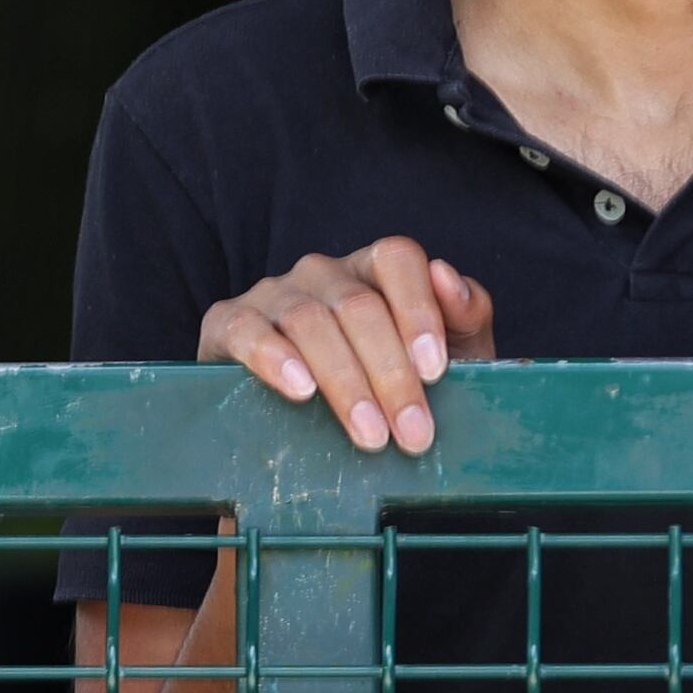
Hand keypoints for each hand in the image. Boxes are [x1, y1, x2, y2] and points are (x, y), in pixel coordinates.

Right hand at [198, 237, 497, 454]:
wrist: (312, 435)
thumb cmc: (383, 390)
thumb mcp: (445, 358)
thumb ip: (465, 317)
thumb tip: (449, 277)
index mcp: (372, 271)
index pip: (397, 258)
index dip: (418, 309)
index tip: (435, 371)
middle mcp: (322, 273)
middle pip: (357, 304)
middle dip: (390, 374)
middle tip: (411, 433)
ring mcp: (272, 294)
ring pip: (309, 320)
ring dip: (344, 382)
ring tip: (367, 434)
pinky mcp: (227, 323)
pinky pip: (246, 329)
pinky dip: (274, 358)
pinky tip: (300, 390)